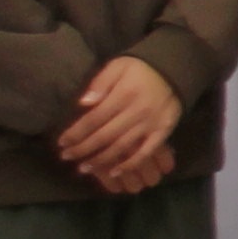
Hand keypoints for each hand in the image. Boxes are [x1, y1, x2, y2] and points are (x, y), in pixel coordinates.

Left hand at [56, 57, 179, 191]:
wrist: (175, 69)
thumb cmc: (140, 69)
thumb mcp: (117, 66)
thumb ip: (100, 83)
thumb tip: (83, 104)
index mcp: (123, 95)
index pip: (94, 119)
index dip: (76, 133)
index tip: (62, 143)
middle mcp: (137, 112)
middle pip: (105, 135)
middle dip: (83, 149)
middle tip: (67, 157)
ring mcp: (151, 124)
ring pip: (122, 147)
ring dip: (101, 160)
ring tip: (84, 168)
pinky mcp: (163, 132)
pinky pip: (146, 152)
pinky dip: (130, 164)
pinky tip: (115, 172)